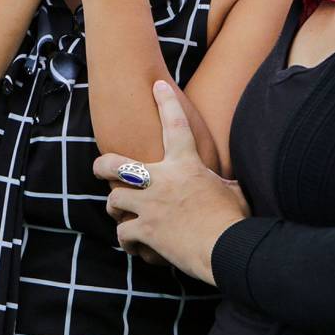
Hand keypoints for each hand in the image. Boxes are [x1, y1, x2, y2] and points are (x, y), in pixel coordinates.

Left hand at [94, 80, 248, 284]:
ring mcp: (150, 205)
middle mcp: (161, 181)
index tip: (158, 85)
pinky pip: (124, 234)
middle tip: (100, 169)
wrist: (229, 248)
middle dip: (102, 165)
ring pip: (114, 200)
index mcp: (185, 165)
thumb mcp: (233, 192)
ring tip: (121, 215)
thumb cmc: (234, 219)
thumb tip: (228, 182)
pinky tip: (135, 245)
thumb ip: (222, 182)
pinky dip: (128, 241)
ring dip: (116, 209)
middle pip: (116, 164)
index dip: (166, 102)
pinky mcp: (146, 231)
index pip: (175, 125)